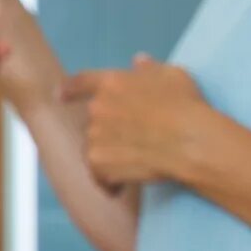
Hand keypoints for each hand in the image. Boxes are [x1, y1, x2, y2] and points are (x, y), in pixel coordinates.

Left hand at [61, 55, 211, 187]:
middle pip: (94, 120)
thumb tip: (138, 61)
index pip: (82, 82)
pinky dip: (107, 183)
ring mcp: (95, 136)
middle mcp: (97, 107)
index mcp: (112, 82)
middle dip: (109, 130)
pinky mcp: (99, 163)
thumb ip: (150, 69)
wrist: (190, 142)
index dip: (70, 88)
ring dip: (108, 155)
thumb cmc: (186, 106)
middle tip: (135, 142)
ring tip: (134, 164)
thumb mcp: (172, 76)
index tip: (60, 95)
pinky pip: (97, 175)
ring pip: (94, 147)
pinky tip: (120, 189)